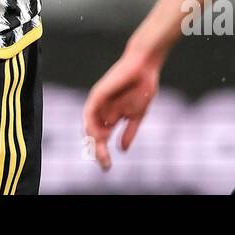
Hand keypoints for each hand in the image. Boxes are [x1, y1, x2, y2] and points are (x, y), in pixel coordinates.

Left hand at [82, 48, 160, 171]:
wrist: (145, 67)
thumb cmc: (143, 87)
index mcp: (112, 116)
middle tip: (104, 165)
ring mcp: (99, 102)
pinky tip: (97, 135)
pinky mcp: (98, 94)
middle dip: (97, 151)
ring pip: (89, 125)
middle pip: (94, 134)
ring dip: (93, 140)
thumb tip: (122, 150)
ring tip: (101, 153)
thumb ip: (129, 132)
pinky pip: (89, 112)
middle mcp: (103, 110)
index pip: (103, 137)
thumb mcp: (137, 115)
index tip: (108, 167)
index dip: (103, 152)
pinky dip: (91, 124)